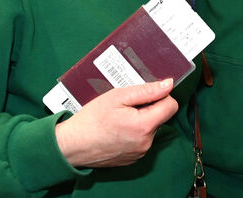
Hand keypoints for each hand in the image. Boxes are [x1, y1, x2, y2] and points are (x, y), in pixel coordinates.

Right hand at [54, 79, 177, 167]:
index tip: (146, 94)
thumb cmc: (91, 119)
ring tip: (119, 117)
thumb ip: (147, 90)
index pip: (171, 106)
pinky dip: (134, 133)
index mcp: (144, 126)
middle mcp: (146, 143)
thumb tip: (168, 84)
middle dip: (148, 108)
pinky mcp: (132, 159)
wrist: (71, 145)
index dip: (161, 96)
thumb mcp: (118, 96)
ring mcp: (139, 153)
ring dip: (141, 120)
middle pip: (160, 117)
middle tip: (126, 105)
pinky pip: (142, 140)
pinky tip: (117, 129)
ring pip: (151, 129)